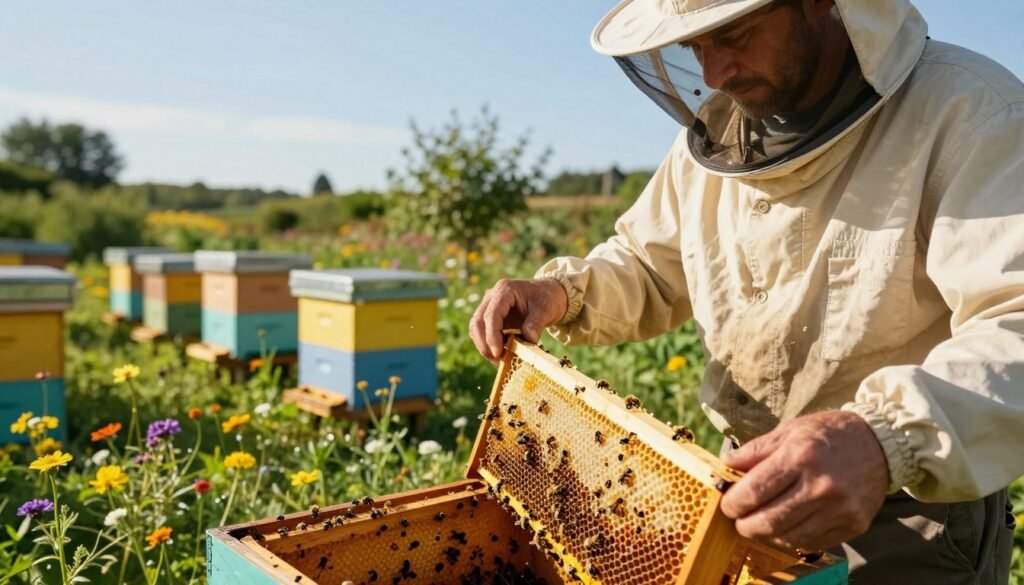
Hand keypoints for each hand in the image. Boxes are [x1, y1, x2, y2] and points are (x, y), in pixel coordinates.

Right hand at [469, 278, 568, 364]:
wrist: (549, 294)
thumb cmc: (548, 298)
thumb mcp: (546, 309)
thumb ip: (536, 324)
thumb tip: (529, 341)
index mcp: (505, 290)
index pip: (491, 314)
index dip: (492, 335)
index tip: (497, 353)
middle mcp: (492, 297)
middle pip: (477, 322)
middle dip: (484, 343)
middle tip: (497, 360)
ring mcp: (490, 307)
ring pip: (477, 329)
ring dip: (485, 346)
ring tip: (500, 360)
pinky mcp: (492, 318)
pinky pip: (484, 333)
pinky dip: (490, 345)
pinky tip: (503, 353)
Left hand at [719, 410, 888, 549]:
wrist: (881, 443)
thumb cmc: (829, 434)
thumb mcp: (789, 430)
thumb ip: (755, 450)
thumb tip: (726, 465)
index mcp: (800, 456)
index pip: (754, 491)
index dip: (733, 503)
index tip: (727, 504)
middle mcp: (821, 485)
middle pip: (768, 521)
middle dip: (745, 525)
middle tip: (738, 520)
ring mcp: (839, 509)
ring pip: (788, 538)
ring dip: (765, 536)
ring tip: (758, 525)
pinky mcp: (853, 525)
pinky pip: (811, 543)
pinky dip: (790, 540)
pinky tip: (784, 529)